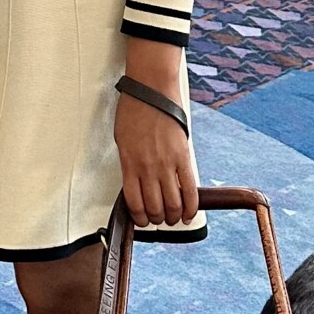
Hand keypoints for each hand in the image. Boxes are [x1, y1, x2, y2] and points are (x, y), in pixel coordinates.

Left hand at [115, 43, 198, 227]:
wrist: (152, 91)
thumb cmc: (134, 111)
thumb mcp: (122, 140)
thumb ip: (129, 163)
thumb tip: (135, 184)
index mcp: (129, 164)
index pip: (134, 202)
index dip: (139, 218)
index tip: (142, 221)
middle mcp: (147, 167)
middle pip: (154, 206)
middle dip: (157, 219)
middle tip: (159, 219)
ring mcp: (166, 164)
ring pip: (173, 203)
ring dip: (174, 216)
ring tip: (174, 217)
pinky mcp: (183, 157)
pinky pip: (190, 188)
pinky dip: (191, 206)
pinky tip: (190, 213)